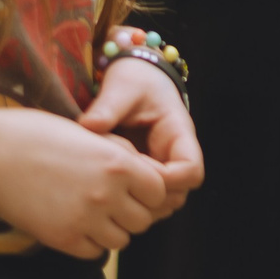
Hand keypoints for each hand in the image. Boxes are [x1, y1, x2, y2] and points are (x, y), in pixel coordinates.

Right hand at [0, 107, 176, 259]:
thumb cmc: (39, 135)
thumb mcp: (90, 135)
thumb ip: (121, 156)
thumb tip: (147, 177)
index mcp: (119, 163)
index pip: (159, 192)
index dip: (149, 191)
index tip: (133, 187)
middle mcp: (108, 193)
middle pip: (143, 220)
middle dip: (133, 212)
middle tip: (113, 203)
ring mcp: (85, 219)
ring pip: (121, 240)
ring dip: (112, 230)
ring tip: (94, 214)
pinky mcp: (62, 238)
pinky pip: (93, 252)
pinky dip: (89, 242)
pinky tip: (75, 223)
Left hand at [81, 55, 204, 207]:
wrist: (136, 75)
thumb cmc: (134, 79)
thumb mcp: (122, 87)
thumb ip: (108, 107)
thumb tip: (89, 127)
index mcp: (179, 134)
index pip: (191, 172)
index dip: (164, 181)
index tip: (133, 173)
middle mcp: (176, 155)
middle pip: (177, 195)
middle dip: (148, 198)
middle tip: (116, 186)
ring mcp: (162, 166)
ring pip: (162, 203)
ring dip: (138, 202)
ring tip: (109, 187)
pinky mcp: (146, 173)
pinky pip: (145, 198)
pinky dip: (129, 199)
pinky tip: (106, 186)